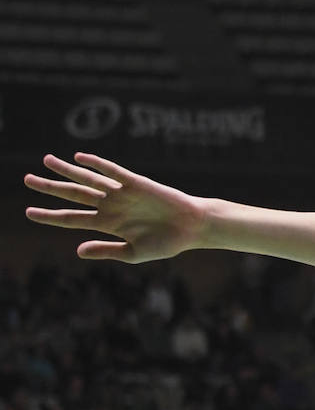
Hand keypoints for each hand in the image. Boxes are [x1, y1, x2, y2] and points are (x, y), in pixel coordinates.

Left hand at [24, 153, 205, 261]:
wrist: (194, 228)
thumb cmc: (168, 243)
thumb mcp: (134, 252)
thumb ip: (106, 250)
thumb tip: (77, 250)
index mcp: (108, 224)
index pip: (72, 218)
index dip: (49, 216)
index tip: (28, 213)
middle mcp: (111, 206)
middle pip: (73, 195)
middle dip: (50, 187)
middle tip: (27, 179)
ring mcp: (122, 193)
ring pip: (88, 180)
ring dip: (67, 170)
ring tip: (46, 161)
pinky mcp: (137, 183)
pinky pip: (113, 172)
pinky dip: (96, 164)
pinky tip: (80, 157)